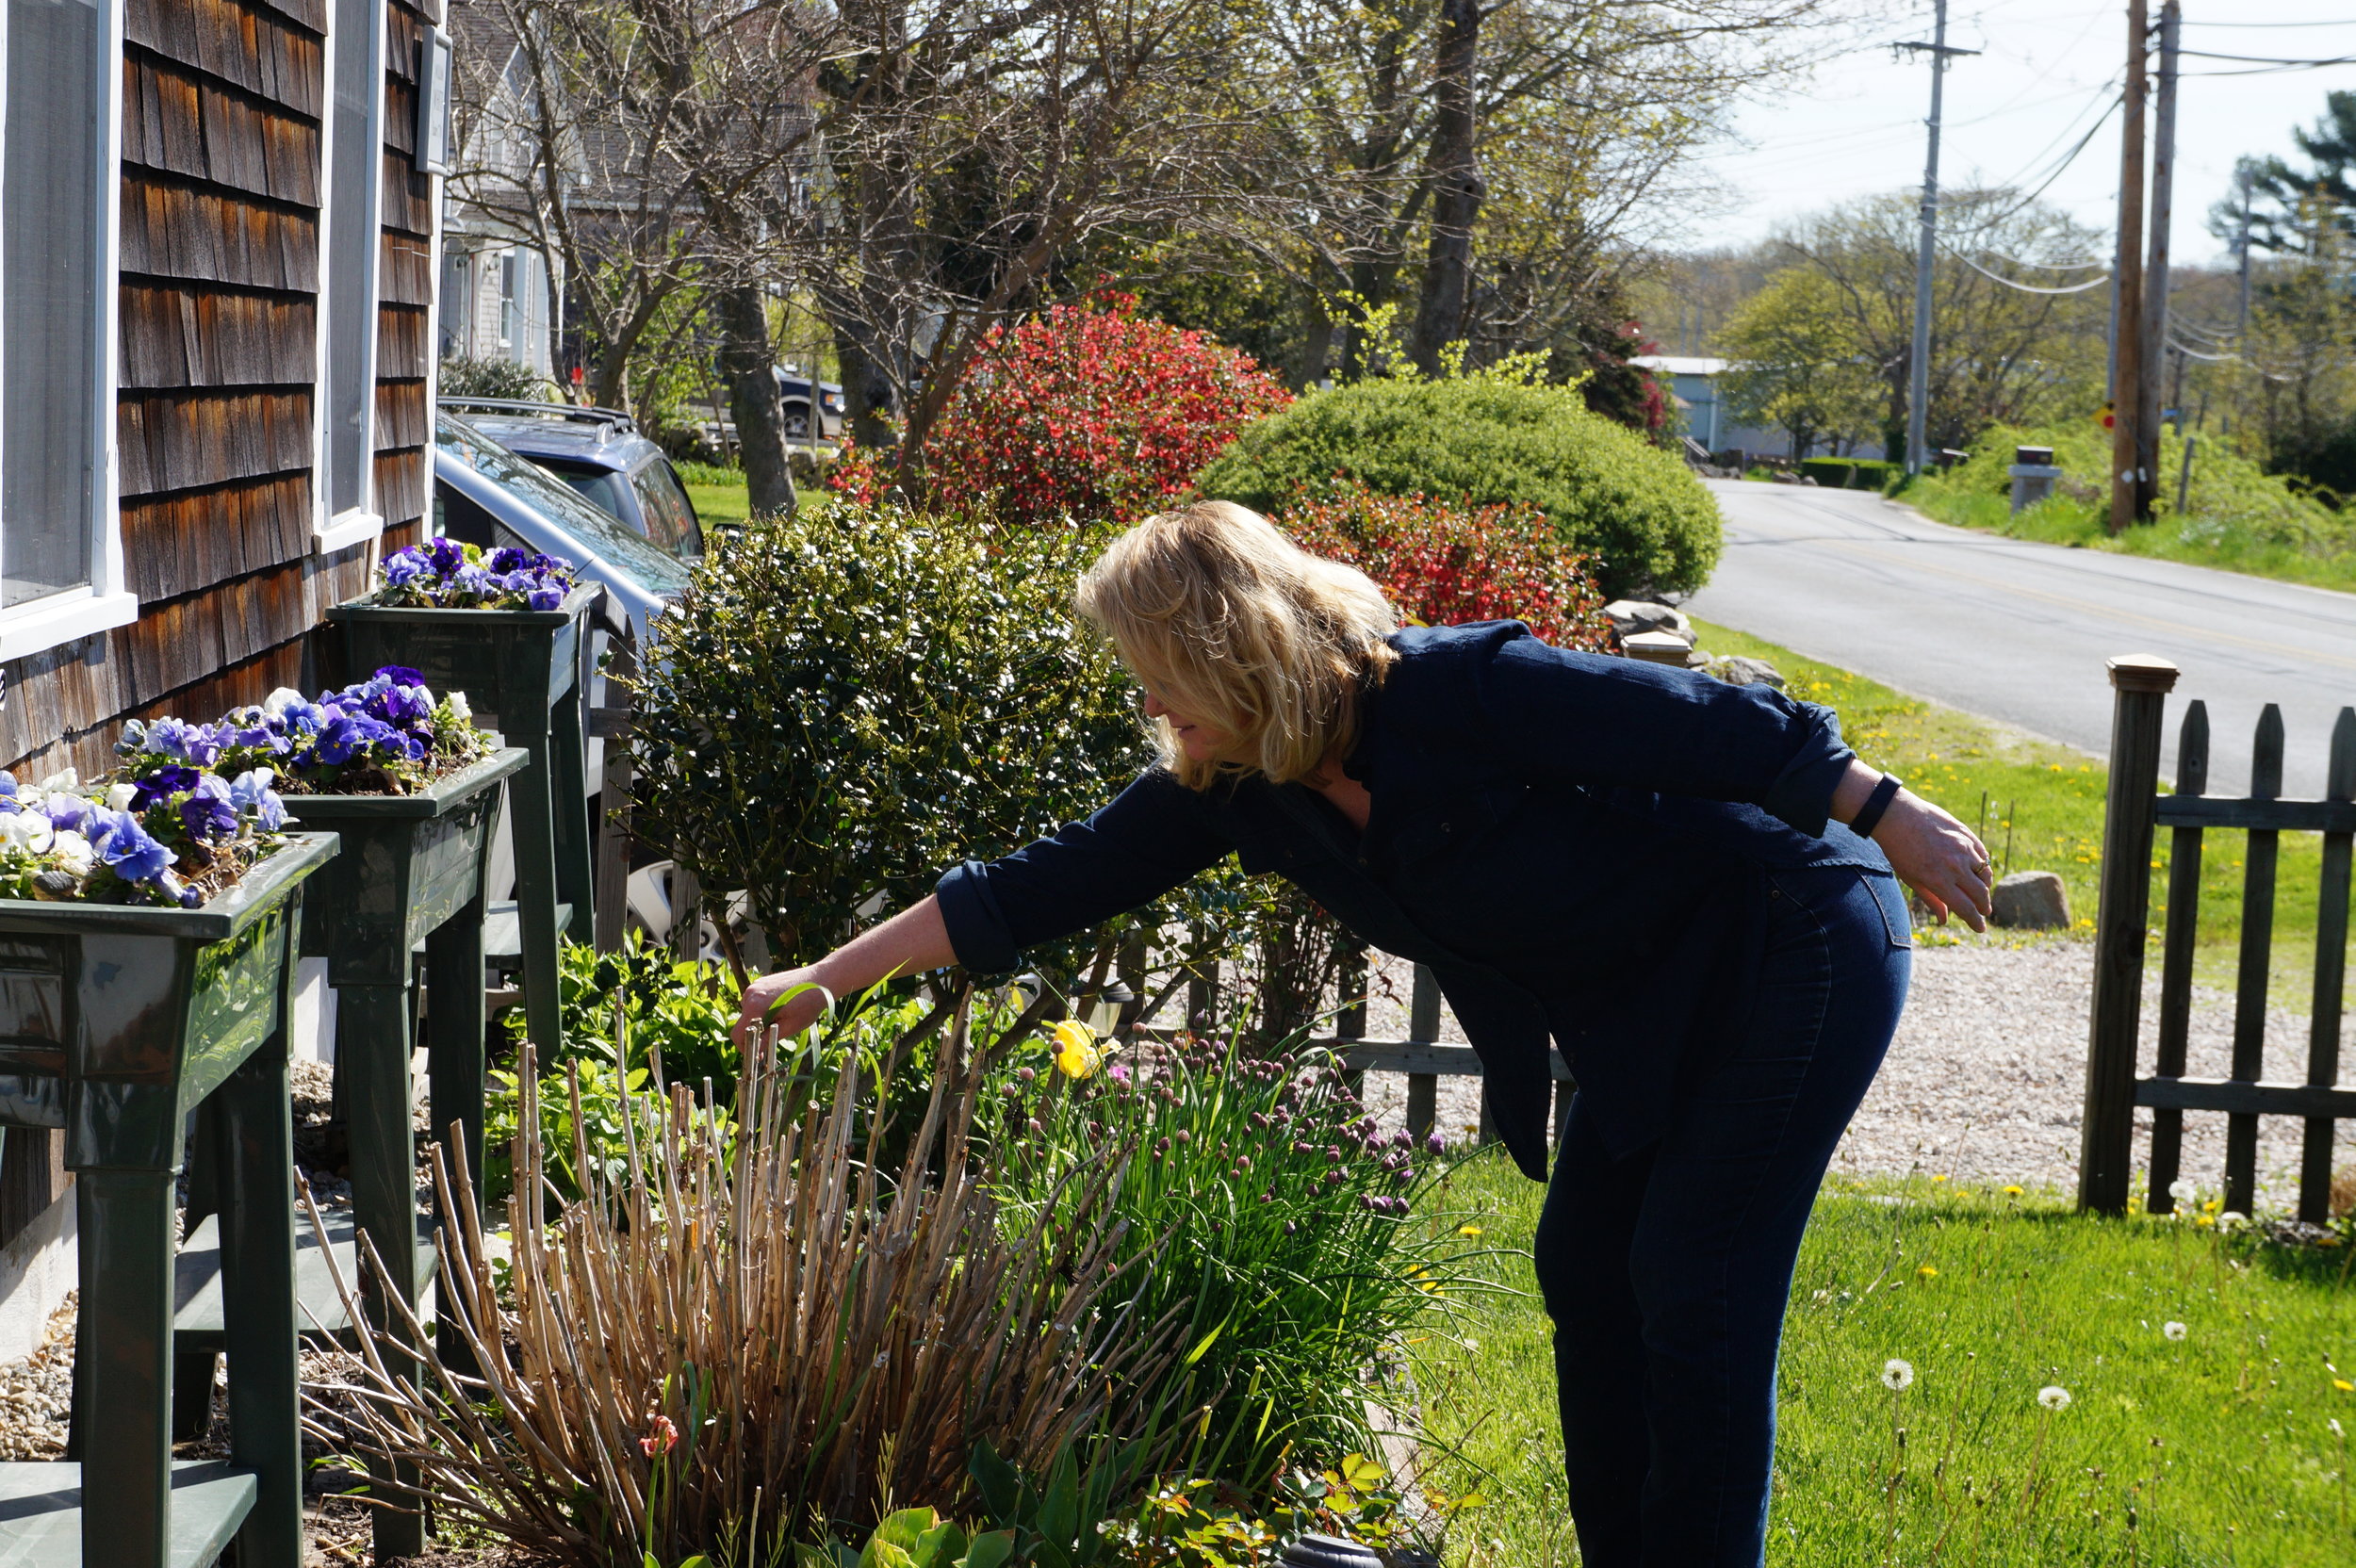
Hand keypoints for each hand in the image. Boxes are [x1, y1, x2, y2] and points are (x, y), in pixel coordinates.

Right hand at [734, 967, 833, 1048]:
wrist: (821, 980)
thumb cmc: (809, 1004)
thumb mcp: (789, 1027)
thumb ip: (768, 1040)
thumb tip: (756, 1053)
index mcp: (755, 1005)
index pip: (737, 1034)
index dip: (745, 1047)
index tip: (757, 1055)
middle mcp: (750, 994)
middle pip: (743, 1023)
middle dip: (755, 1033)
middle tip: (774, 1038)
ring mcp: (755, 986)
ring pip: (749, 1012)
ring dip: (761, 1020)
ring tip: (782, 1019)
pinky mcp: (761, 982)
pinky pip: (755, 1001)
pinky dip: (763, 1009)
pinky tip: (781, 1008)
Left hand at [1871, 792, 1993, 932]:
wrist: (1896, 815)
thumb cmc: (1899, 850)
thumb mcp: (1910, 879)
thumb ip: (1931, 899)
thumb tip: (1944, 920)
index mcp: (1939, 881)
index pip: (1966, 908)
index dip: (1975, 921)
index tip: (1980, 929)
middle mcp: (1955, 866)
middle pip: (1980, 894)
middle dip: (1984, 906)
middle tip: (1984, 911)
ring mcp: (1964, 848)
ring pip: (1986, 874)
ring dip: (1985, 886)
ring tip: (1982, 892)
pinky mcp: (1967, 834)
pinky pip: (1983, 855)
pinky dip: (1984, 865)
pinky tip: (1979, 871)